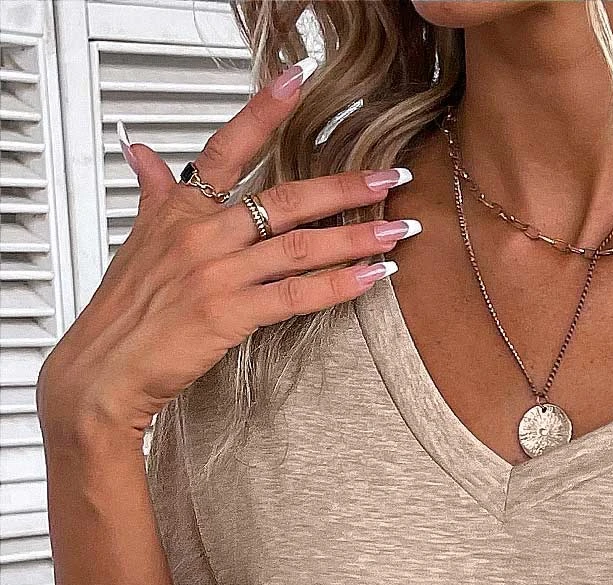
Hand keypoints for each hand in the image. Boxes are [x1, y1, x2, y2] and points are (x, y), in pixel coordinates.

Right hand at [36, 56, 420, 441]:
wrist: (105, 366)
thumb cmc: (125, 311)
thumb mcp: (138, 240)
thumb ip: (153, 192)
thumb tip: (141, 152)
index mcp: (181, 209)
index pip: (226, 146)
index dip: (263, 111)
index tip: (299, 80)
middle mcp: (202, 234)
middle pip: (286, 198)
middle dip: (346, 187)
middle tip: (390, 177)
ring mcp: (217, 273)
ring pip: (300, 245)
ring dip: (356, 238)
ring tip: (398, 230)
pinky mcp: (229, 314)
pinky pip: (296, 294)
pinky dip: (338, 285)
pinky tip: (372, 278)